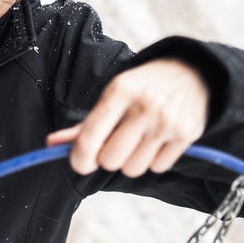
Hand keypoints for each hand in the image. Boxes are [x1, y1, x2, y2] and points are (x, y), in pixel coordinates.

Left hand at [46, 58, 209, 177]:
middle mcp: (145, 105)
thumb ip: (83, 124)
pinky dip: (154, 160)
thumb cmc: (142, 88)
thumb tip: (51, 145)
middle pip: (110, 160)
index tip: (81, 162)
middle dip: (108, 158)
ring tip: (138, 141)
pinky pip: (157, 167)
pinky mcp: (187, 134)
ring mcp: (168, 121)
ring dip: (131, 161)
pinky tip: (157, 141)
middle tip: (116, 144)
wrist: (192, 73)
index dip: (80, 159)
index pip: (91, 138)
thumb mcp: (113, 95)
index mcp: (120, 91)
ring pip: (133, 169)